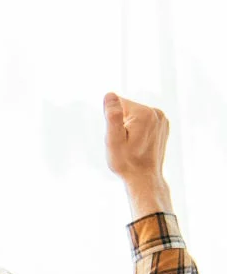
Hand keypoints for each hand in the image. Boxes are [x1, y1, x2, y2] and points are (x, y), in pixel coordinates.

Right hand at [104, 92, 172, 216]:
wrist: (144, 178)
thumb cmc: (126, 162)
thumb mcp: (113, 140)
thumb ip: (112, 116)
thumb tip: (110, 95)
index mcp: (144, 113)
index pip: (118, 102)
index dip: (112, 120)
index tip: (118, 137)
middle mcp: (157, 113)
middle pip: (128, 108)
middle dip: (121, 123)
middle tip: (123, 143)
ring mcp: (163, 119)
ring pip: (135, 115)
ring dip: (128, 127)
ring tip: (131, 145)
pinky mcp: (163, 126)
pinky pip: (143, 121)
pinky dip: (137, 130)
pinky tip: (138, 144)